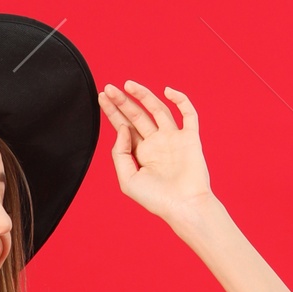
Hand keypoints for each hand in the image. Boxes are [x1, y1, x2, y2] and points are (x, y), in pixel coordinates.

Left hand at [98, 81, 212, 220]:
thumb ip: (120, 154)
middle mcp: (156, 143)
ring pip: (158, 109)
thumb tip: (122, 128)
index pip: (124, 126)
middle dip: (122, 101)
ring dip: (144, 96)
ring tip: (128, 85)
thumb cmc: (156, 199)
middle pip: (137, 115)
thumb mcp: (128, 179)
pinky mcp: (190, 138)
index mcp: (141, 153)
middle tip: (109, 88)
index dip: (113, 111)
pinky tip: (167, 91)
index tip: (102, 97)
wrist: (183, 206)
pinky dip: (181, 100)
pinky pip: (188, 114)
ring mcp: (173, 138)